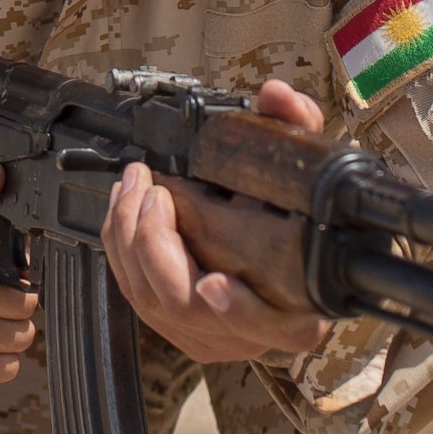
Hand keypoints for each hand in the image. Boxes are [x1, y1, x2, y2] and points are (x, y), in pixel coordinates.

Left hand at [101, 80, 331, 364]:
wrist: (296, 261)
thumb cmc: (307, 224)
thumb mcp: (310, 173)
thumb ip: (295, 131)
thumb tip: (275, 95)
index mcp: (300, 315)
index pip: (271, 325)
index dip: (239, 309)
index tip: (214, 283)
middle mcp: (252, 337)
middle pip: (187, 308)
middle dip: (156, 243)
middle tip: (153, 189)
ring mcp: (210, 338)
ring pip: (151, 301)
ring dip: (130, 235)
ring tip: (133, 184)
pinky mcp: (176, 330)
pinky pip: (134, 294)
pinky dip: (121, 247)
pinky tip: (124, 207)